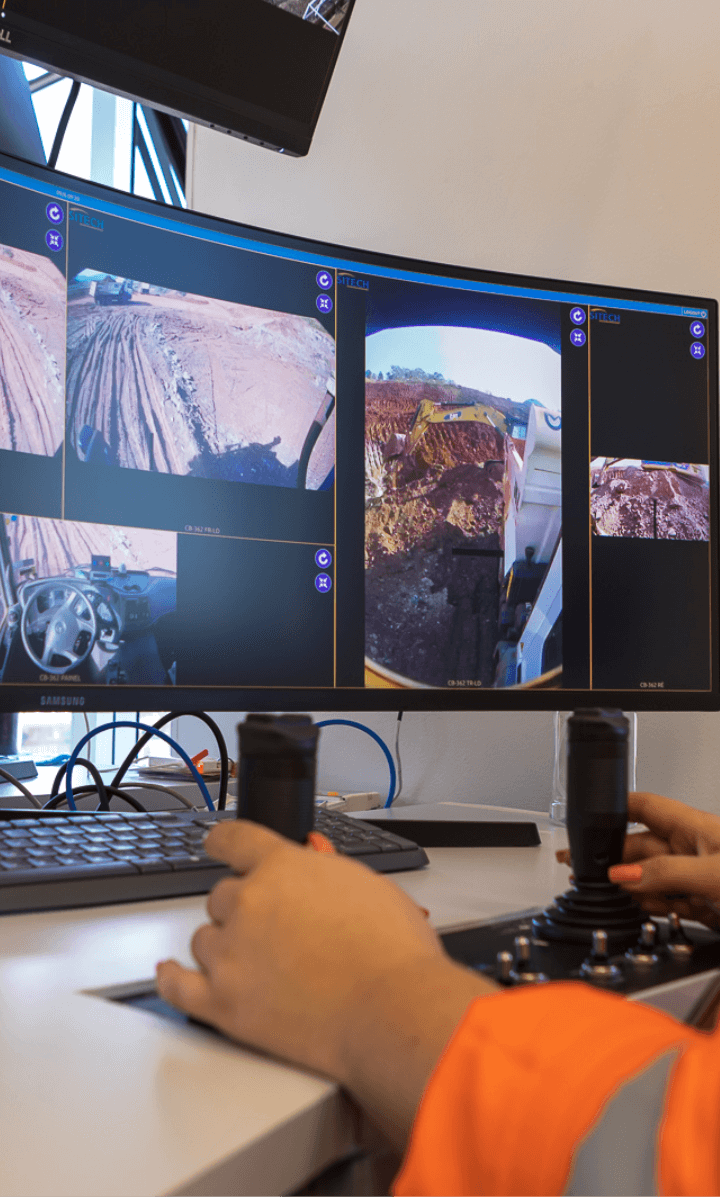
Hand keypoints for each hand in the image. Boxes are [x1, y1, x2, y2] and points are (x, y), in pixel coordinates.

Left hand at [156, 820, 494, 1149]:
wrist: (392, 1009)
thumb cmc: (392, 952)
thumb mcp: (365, 884)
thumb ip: (325, 869)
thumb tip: (312, 859)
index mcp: (282, 865)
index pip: (234, 840)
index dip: (222, 842)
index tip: (217, 844)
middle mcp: (248, 902)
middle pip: (221, 897)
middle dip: (242, 911)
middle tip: (273, 933)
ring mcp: (231, 953)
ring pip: (204, 940)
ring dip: (223, 947)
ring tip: (261, 967)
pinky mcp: (223, 1002)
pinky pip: (178, 986)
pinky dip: (171, 978)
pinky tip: (171, 973)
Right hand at [556, 791, 719, 928]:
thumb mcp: (711, 874)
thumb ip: (665, 873)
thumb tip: (623, 875)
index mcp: (693, 828)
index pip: (645, 807)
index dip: (615, 808)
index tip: (589, 816)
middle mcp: (693, 848)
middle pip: (641, 848)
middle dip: (615, 860)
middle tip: (586, 870)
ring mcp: (696, 876)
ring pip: (651, 878)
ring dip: (634, 889)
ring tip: (618, 896)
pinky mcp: (704, 902)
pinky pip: (668, 900)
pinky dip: (653, 906)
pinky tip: (646, 908)